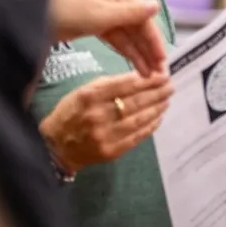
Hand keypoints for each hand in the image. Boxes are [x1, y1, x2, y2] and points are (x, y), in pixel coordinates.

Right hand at [39, 72, 173, 172]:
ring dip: (157, 108)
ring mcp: (105, 135)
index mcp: (90, 97)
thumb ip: (108, 84)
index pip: (126, 85)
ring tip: (167, 100)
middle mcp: (98, 115)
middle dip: (157, 92)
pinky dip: (150, 126)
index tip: (162, 75)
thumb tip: (138, 77)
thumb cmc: (71, 113)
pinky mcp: (111, 151)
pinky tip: (159, 117)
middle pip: (136, 101)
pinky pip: (137, 136)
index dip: (148, 80)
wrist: (55, 147)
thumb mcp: (83, 92)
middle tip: (170, 86)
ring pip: (139, 119)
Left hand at [48, 0, 167, 76]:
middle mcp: (118, 2)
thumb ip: (131, 13)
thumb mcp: (102, 14)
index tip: (162, 60)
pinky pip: (118, 41)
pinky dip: (127, 52)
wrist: (35, 17)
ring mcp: (108, 14)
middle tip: (158, 73)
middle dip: (149, 51)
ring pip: (130, 37)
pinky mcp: (98, 26)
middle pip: (139, 29)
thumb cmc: (68, 11)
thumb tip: (157, 6)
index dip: (155, 40)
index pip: (145, 19)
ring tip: (148, 75)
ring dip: (140, 55)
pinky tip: (135, 66)